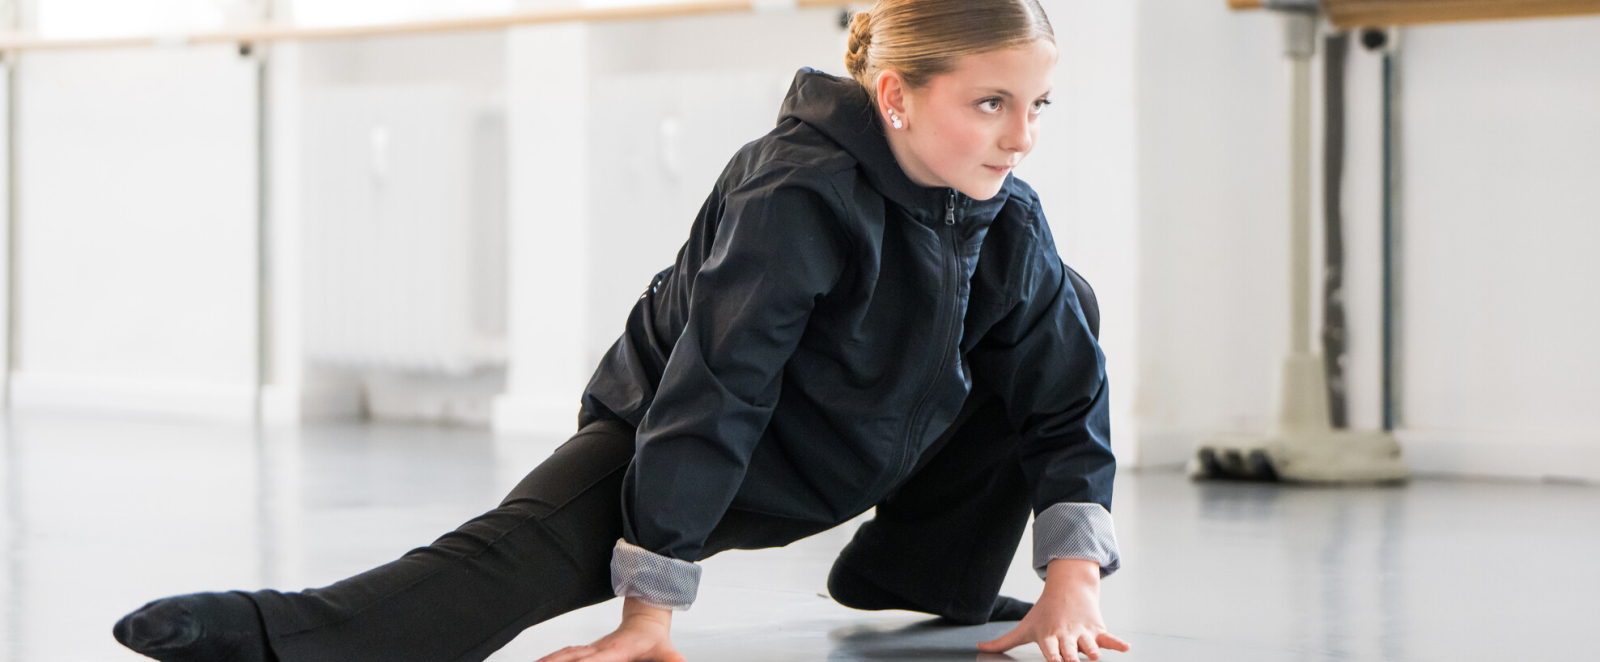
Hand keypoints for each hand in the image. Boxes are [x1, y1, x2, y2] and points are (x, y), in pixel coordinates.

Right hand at [535, 597, 685, 661]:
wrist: (648, 619)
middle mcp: (600, 649)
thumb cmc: (656, 640)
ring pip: (565, 655)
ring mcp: (592, 649)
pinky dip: (551, 658)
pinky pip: (566, 654)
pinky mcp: (589, 650)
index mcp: (616, 651)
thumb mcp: (667, 653)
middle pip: (572, 657)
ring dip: (548, 661)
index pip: (595, 659)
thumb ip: (673, 660)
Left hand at [975, 558, 1129, 661]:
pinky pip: (1109, 638)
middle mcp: (1066, 635)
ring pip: (1089, 644)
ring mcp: (1083, 632)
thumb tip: (979, 648)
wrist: (1068, 588)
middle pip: (1069, 649)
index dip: (1052, 656)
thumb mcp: (1024, 627)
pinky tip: (1126, 648)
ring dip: (1093, 650)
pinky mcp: (1097, 629)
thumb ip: (1003, 642)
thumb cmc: (1044, 613)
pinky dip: (1117, 643)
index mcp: (1049, 637)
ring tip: (1096, 656)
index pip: (1049, 649)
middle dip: (1071, 657)